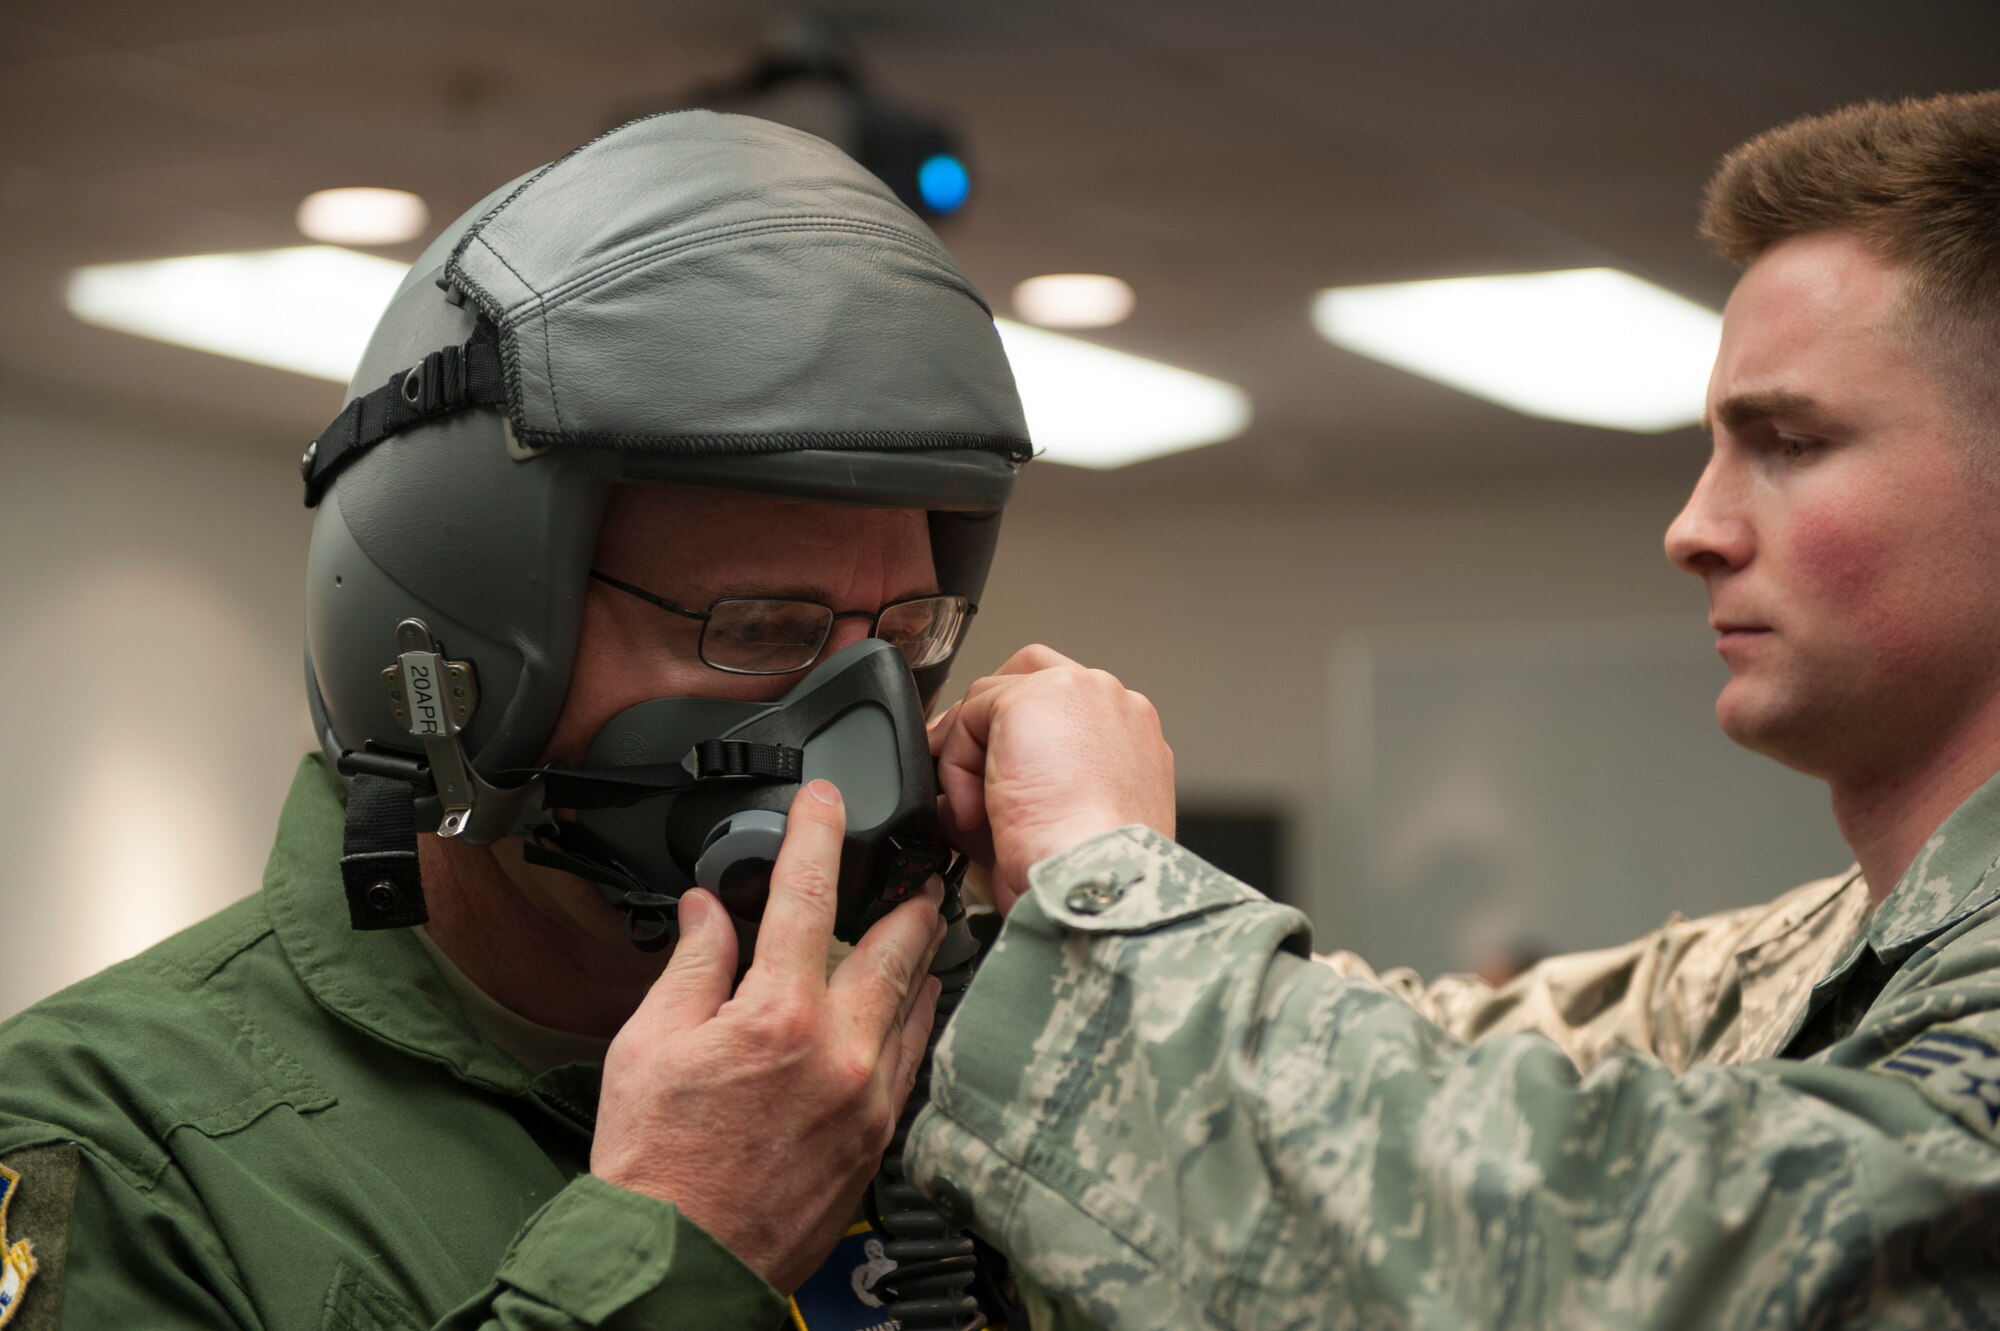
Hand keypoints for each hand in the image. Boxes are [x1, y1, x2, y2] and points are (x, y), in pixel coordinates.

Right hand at [590, 780, 944, 1292]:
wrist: (680, 1260)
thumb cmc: (656, 1162)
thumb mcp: (649, 1044)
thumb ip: (692, 965)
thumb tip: (707, 910)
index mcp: (777, 1018)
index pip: (807, 896)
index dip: (818, 835)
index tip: (827, 801)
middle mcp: (838, 1052)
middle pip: (899, 945)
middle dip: (910, 897)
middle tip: (917, 867)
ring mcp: (868, 1098)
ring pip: (918, 1004)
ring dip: (921, 959)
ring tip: (921, 928)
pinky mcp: (879, 1139)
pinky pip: (912, 1061)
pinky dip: (913, 1022)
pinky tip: (908, 1009)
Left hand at [931, 644, 1174, 913]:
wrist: (1098, 880)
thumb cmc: (1088, 877)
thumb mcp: (1062, 828)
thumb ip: (1031, 791)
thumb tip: (969, 798)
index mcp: (1133, 740)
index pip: (1065, 711)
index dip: (1015, 741)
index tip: (986, 781)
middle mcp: (1115, 705)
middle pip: (1031, 680)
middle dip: (987, 724)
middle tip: (963, 776)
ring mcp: (1081, 691)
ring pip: (996, 700)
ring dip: (970, 758)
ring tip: (978, 816)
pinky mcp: (1037, 696)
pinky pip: (971, 713)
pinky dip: (958, 763)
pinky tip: (975, 810)